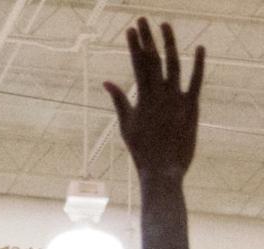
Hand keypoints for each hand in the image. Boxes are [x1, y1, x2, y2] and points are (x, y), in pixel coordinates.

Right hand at [104, 19, 203, 178]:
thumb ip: (119, 102)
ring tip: (164, 25)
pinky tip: (199, 48)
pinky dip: (199, 64)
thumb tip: (107, 82)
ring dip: (169, 43)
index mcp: (142, 99)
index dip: (134, 46)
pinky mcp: (191, 106)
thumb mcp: (126, 126)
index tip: (130, 29)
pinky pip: (196, 81)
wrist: (162, 170)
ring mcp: (176, 99)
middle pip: (153, 60)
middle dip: (147, 39)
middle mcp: (159, 95)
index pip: (137, 66)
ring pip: (173, 64)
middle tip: (142, 20)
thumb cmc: (141, 152)